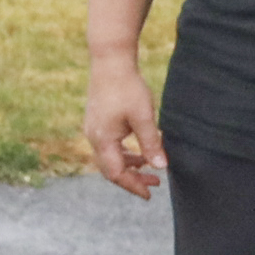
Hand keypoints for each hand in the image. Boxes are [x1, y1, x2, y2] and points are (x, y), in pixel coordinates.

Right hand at [85, 52, 162, 199]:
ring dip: (129, 165)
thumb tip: (161, 167)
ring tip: (149, 166)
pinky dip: (123, 153)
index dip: (133, 185)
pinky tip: (138, 149)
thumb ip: (151, 144)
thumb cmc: (127, 88)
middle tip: (154, 184)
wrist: (110, 62)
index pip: (116, 173)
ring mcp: (93, 128)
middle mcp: (93, 137)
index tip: (150, 193)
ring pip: (109, 157)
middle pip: (110, 169)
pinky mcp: (97, 120)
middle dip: (131, 179)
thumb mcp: (144, 118)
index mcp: (103, 139)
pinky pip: (108, 146)